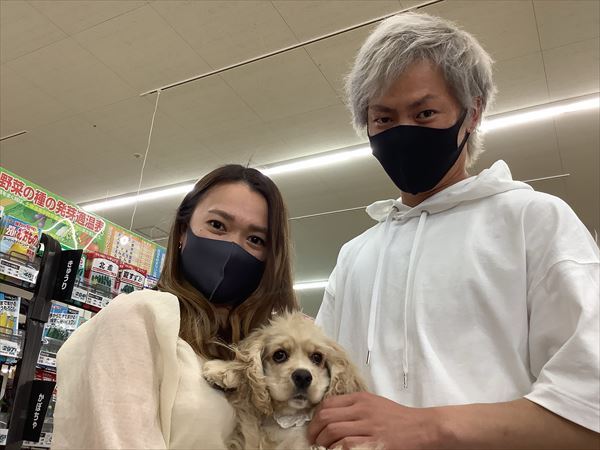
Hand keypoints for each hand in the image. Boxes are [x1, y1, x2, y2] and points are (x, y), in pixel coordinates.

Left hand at [307, 392, 446, 449]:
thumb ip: (354, 407)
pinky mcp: (375, 443)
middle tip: (314, 441)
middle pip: (326, 418)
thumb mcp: (374, 404)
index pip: (328, 404)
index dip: (315, 418)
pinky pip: (347, 446)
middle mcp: (362, 410)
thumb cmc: (398, 418)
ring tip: (324, 449)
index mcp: (360, 399)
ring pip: (333, 432)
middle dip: (315, 431)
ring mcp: (368, 427)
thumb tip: (331, 417)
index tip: (314, 428)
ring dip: (323, 443)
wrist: (422, 428)